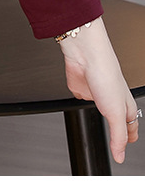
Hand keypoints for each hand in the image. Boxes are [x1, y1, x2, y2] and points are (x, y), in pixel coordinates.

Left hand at [58, 16, 138, 163]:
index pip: (131, 125)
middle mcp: (111, 99)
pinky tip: (80, 101)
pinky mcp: (80, 86)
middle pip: (116, 118)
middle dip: (117, 127)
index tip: (130, 143)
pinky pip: (81, 95)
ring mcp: (95, 92)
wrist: (86, 55)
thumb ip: (117, 137)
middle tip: (118, 139)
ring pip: (98, 107)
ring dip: (98, 113)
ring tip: (100, 121)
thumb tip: (120, 156)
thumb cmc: (106, 76)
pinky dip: (81, 99)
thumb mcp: (116, 114)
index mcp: (125, 105)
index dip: (131, 135)